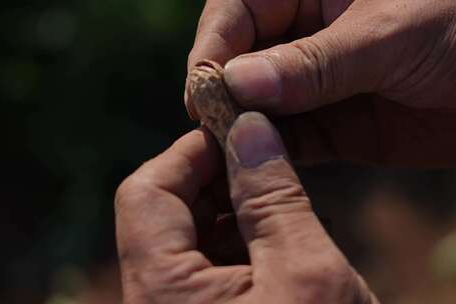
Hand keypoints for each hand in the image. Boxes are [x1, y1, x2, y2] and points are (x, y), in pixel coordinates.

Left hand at [115, 113, 376, 302]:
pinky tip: (282, 236)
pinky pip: (209, 269)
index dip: (191, 152)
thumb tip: (252, 128)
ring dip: (234, 209)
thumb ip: (274, 196)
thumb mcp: (308, 274)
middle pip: (165, 214)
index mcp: (161, 294)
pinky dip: (242, 242)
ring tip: (284, 196)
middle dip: (217, 178)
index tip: (240, 128)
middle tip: (269, 157)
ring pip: (190, 240)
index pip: (147, 193)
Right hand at [187, 0, 455, 165]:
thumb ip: (315, 63)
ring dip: (244, 129)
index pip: (238, 11)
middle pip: (240, 63)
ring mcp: (319, 84)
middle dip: (224, 94)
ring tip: (227, 156)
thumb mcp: (389, 34)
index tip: (204, 88)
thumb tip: (237, 83)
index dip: (213, 48)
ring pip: (262, 106)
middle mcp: (306, 34)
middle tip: (210, 129)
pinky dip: (275, 153)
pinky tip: (262, 167)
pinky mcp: (337, 125)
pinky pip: (293, 140)